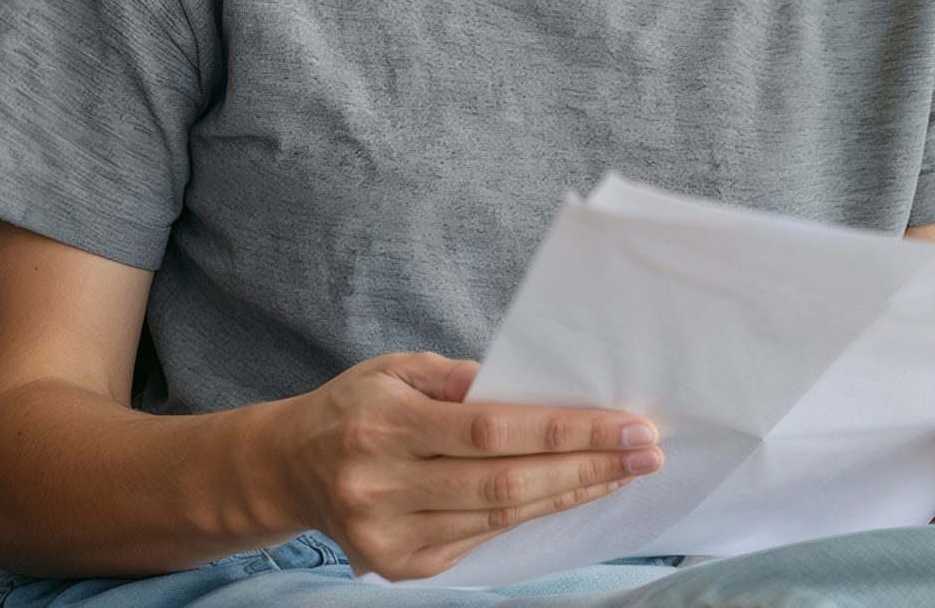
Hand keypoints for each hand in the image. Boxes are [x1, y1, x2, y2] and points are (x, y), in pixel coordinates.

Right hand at [279, 351, 663, 580]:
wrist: (288, 467)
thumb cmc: (355, 407)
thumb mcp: (397, 369)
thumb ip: (461, 378)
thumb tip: (536, 387)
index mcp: (386, 425)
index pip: (493, 429)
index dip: (566, 431)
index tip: (627, 423)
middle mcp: (383, 485)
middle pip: (506, 482)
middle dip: (587, 466)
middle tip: (646, 451)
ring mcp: (389, 535)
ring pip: (500, 517)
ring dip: (571, 494)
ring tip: (622, 473)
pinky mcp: (399, 566)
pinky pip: (480, 540)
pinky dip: (531, 516)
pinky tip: (570, 495)